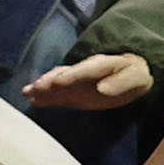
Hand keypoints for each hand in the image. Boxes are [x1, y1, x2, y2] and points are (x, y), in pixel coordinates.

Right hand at [23, 50, 153, 110]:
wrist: (130, 76)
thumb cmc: (134, 76)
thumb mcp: (136, 78)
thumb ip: (121, 83)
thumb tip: (102, 90)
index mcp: (101, 65)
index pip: (84, 70)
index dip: (72, 75)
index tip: (59, 82)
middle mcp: (83, 71)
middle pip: (65, 74)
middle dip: (50, 80)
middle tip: (36, 87)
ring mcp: (75, 81)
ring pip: (56, 81)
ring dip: (42, 86)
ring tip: (27, 92)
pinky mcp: (71, 91)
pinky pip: (56, 92)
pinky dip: (43, 95)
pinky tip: (31, 99)